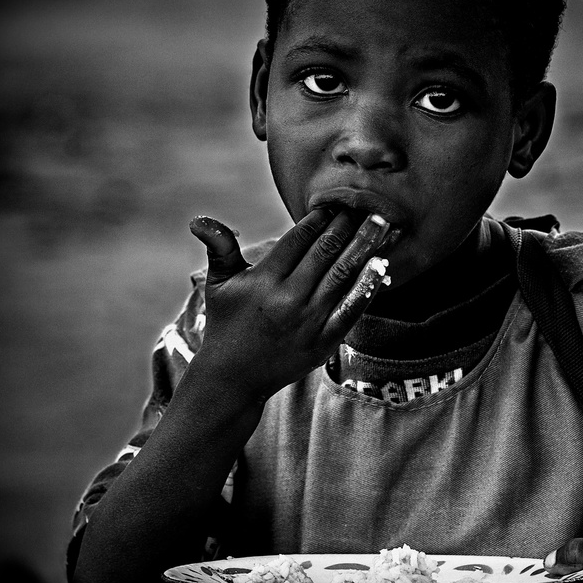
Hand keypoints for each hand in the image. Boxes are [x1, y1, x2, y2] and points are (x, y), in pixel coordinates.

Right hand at [187, 208, 391, 398]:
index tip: (336, 203)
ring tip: (382, 223)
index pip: (298, 239)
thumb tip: (199, 219)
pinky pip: (352, 309)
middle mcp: (287, 298)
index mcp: (264, 279)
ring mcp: (308, 321)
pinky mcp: (324, 342)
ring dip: (365, 246)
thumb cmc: (227, 323)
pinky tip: (381, 266)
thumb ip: (218, 247)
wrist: (234, 378)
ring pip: (343, 275)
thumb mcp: (218, 284)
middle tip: (365, 205)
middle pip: (326, 252)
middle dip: (348, 225)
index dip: (319, 218)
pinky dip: (368, 286)